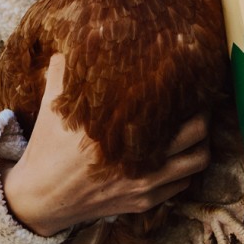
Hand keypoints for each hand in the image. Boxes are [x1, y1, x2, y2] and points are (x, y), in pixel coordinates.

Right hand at [1, 55, 208, 237]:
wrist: (41, 197)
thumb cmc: (47, 148)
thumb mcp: (51, 105)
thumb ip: (63, 71)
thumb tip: (72, 41)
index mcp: (118, 128)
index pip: (171, 106)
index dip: (187, 92)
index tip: (188, 81)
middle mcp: (139, 158)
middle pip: (197, 132)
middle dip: (202, 115)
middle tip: (198, 104)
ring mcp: (145, 183)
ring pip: (197, 161)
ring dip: (202, 144)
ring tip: (196, 131)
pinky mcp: (143, 202)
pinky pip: (182, 185)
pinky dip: (186, 171)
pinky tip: (177, 158)